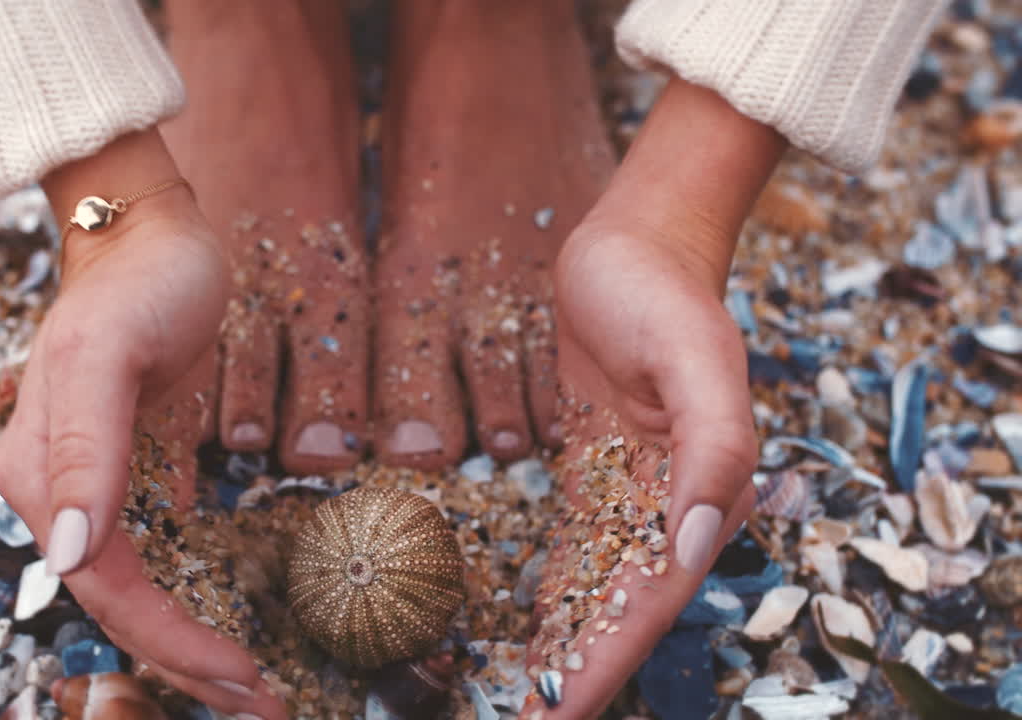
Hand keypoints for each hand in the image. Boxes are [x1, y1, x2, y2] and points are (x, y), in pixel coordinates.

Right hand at [0, 130, 285, 718]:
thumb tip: (71, 553)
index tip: (238, 673)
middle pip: (119, 602)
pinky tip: (222, 624)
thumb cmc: (136, 286)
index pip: (104, 585)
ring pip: (134, 589)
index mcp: (41, 475)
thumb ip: (85, 450)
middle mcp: (59, 492)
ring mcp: (93, 486)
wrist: (147, 238)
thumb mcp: (109, 356)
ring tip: (247, 686)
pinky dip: (187, 599)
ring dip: (186, 643)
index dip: (169, 639)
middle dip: (184, 661)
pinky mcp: (131, 474)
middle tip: (261, 704)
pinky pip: (154, 556)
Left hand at [522, 77, 784, 716]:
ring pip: (592, 587)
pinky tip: (519, 630)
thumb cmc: (667, 296)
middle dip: (574, 672)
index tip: (557, 714)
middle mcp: (667, 505)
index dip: (606, 661)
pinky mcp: (591, 468)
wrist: (632, 245)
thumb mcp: (697, 360)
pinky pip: (568, 545)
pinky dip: (548, 594)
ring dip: (560, 646)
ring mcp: (627, 490)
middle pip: (617, 608)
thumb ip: (714, 451)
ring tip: (515, 699)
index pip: (651, 600)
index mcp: (701, 494)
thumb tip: (696, 548)